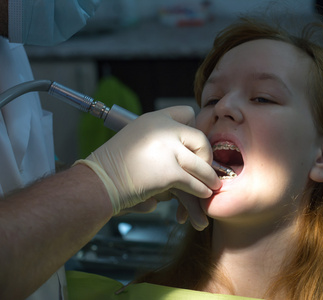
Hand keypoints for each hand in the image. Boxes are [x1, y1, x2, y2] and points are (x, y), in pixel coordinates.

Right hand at [76, 106, 220, 220]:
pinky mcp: (169, 171)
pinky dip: (201, 189)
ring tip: (213, 184)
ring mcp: (167, 149)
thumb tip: (181, 151)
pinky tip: (204, 193)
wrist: (97, 182)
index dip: (193, 129)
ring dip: (209, 176)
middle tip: (205, 166)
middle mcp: (162, 128)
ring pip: (201, 162)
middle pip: (199, 137)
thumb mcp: (135, 139)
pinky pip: (194, 181)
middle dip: (206, 153)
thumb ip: (158, 140)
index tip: (194, 146)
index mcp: (154, 118)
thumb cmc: (113, 166)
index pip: (186, 112)